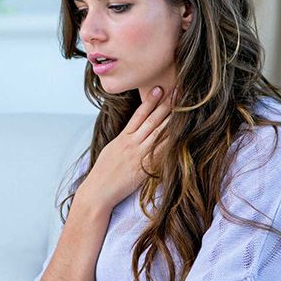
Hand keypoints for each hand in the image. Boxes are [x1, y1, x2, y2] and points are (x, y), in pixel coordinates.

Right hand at [77, 86, 172, 211]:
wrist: (98, 192)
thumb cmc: (102, 174)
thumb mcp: (110, 151)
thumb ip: (123, 141)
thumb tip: (131, 133)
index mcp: (123, 138)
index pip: (138, 115)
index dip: (149, 101)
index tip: (158, 88)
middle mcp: (131, 144)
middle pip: (151, 120)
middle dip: (165, 104)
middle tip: (177, 90)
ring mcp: (138, 155)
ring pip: (157, 133)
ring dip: (171, 119)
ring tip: (182, 107)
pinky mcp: (144, 168)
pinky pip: (160, 153)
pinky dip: (170, 144)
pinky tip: (181, 136)